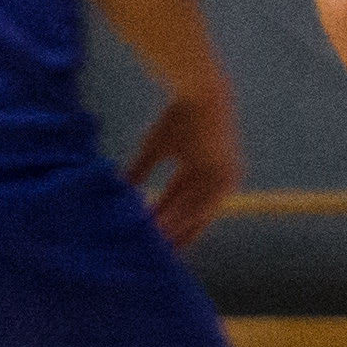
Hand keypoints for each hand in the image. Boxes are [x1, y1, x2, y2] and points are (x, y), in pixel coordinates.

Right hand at [121, 86, 240, 246]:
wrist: (201, 93)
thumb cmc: (179, 116)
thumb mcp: (155, 148)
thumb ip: (140, 170)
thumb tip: (121, 187)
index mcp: (206, 176)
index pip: (186, 207)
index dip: (169, 222)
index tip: (152, 239)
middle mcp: (218, 182)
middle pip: (192, 214)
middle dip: (172, 232)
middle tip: (153, 252)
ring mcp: (223, 180)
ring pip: (195, 213)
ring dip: (174, 230)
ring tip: (154, 246)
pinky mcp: (224, 175)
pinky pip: (202, 203)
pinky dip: (182, 217)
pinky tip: (164, 230)